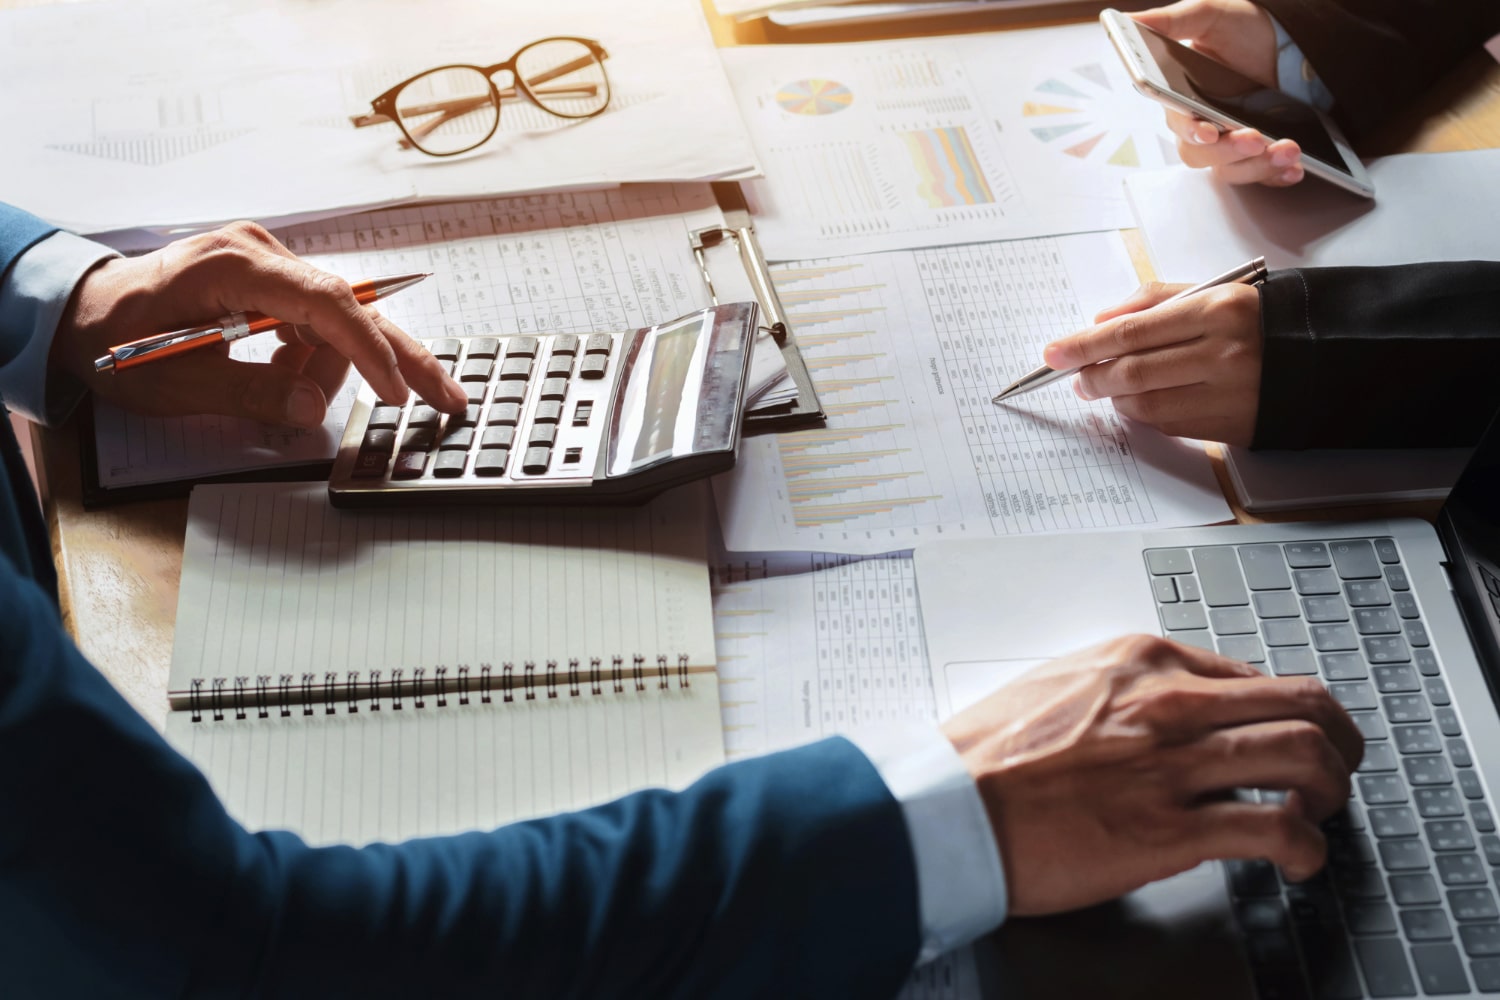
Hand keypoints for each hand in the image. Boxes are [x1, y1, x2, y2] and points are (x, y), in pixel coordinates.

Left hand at [53, 222, 465, 427]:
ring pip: (336, 321)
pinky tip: (283, 372)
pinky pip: (316, 320)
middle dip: (399, 356)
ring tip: (287, 394)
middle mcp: (260, 252)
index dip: (368, 348)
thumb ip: (246, 393)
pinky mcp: (269, 279)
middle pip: (352, 305)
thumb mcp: (171, 381)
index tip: (396, 391)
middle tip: (445, 396)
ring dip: (329, 367)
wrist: (80, 309)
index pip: (325, 300)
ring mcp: (268, 263)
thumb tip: (311, 406)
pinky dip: (315, 356)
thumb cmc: (113, 339)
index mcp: (233, 264)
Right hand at [943, 635, 1362, 917]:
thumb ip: (1119, 687)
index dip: (1284, 710)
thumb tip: (1158, 704)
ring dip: (1332, 790)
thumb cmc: (983, 753)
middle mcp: (1168, 703)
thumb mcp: (1057, 684)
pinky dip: (1307, 847)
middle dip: (1337, 740)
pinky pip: (1274, 829)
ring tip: (1321, 815)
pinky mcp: (1168, 830)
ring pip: (1304, 756)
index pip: (1251, 673)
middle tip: (1336, 769)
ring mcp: (1171, 765)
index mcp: (1139, 661)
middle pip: (1301, 703)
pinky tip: (1298, 860)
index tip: (1284, 734)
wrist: (944, 806)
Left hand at [1041, 280, 1262, 444]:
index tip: (1054, 353)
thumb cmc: (1261, 318)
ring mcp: (1229, 393)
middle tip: (1077, 377)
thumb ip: (1156, 300)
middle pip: (1133, 371)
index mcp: (1217, 310)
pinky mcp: (1233, 425)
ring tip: (1104, 388)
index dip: (1084, 345)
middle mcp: (1223, 353)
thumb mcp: (1215, 291)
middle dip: (1093, 377)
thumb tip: (1101, 320)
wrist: (1326, 353)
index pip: (1131, 331)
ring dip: (1115, 399)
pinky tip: (1139, 402)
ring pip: (1147, 404)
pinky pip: (1171, 425)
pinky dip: (1145, 414)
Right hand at [1132, 0, 1305, 186]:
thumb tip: (1127, 21)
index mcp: (1182, 99)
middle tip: (1257, 138)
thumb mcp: (1209, 14)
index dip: (1192, 131)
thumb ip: (1170, 21)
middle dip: (1230, 150)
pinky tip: (1294, 169)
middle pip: (1201, 154)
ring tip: (1288, 150)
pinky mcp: (1256, 155)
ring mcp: (1229, 144)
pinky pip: (1261, 176)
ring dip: (1258, 166)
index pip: (1179, 124)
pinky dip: (1277, 176)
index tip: (1209, 131)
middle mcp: (1202, 126)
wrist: (1288, 42)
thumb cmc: (1243, 29)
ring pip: (1231, 170)